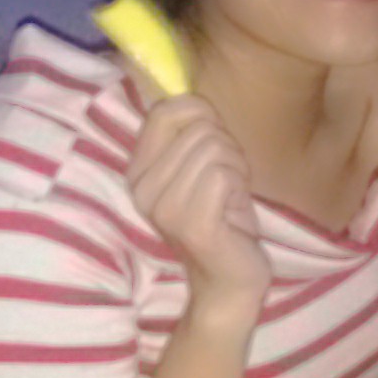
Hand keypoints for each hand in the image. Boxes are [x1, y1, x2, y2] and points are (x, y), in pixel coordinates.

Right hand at [128, 96, 271, 327]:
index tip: (214, 138)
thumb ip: (191, 135)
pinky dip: (239, 186)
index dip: (200, 112)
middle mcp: (143, 189)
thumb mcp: (199, 169)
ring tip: (230, 197)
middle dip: (226, 147)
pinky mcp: (193, 223)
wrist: (229, 282)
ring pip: (214, 148)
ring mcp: (165, 208)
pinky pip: (223, 174)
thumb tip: (191, 94)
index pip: (164, 110)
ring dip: (235, 168)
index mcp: (138, 172)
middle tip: (227, 182)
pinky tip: (234, 211)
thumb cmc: (222, 219)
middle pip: (198, 127)